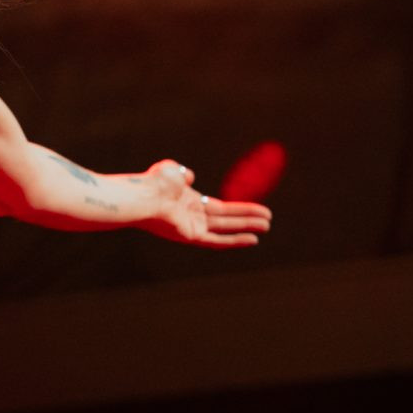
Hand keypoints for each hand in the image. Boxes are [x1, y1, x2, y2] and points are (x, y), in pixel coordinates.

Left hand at [140, 159, 272, 248]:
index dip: (239, 209)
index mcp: (189, 202)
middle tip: (268, 219)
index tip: (256, 209)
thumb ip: (183, 173)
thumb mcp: (172, 171)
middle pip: (227, 219)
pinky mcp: (191, 236)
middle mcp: (192, 216)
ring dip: (247, 227)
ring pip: (226, 229)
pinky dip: (235, 241)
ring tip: (267, 226)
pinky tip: (253, 239)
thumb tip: (189, 176)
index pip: (220, 208)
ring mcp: (192, 227)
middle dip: (248, 219)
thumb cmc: (154, 182)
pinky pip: (217, 241)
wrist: (143, 196)